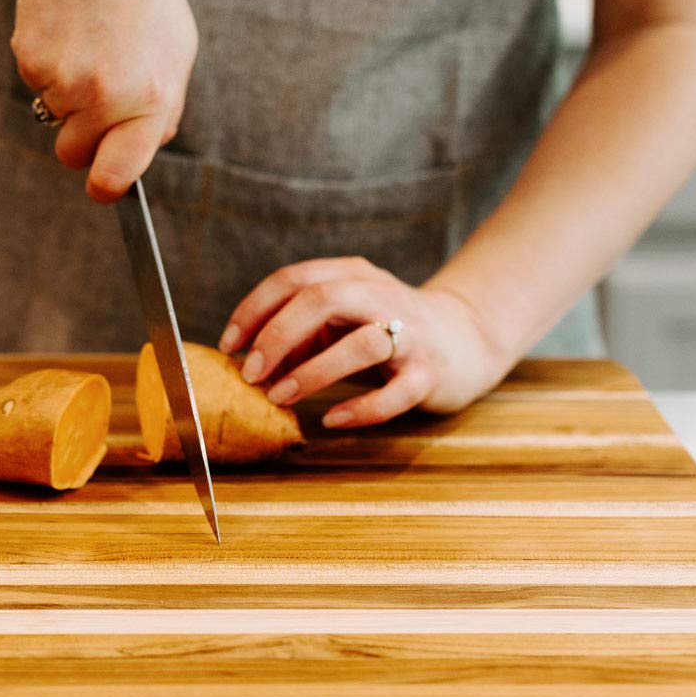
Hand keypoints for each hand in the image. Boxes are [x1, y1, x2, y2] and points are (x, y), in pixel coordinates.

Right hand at [10, 0, 197, 201]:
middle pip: (75, 152)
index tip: (100, 186)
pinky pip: (33, 82)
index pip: (120, 174)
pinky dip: (42, 60)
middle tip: (91, 82)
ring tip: (85, 38)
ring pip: (51, 115)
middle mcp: (110, 97)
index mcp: (153, 101)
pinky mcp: (32, 58)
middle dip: (76, 132)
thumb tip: (139, 153)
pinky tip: (63, 25)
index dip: (105, 185)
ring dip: (61, 87)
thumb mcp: (174, 49)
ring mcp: (68, 79)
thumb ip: (162, 107)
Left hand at [219, 258, 512, 426]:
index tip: (229, 345)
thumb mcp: (340, 321)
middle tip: (250, 373)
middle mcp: (381, 296)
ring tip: (279, 396)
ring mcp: (410, 334)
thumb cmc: (386, 329)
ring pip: (362, 344)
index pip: (294, 279)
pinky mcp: (429, 373)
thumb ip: (298, 335)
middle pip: (323, 300)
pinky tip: (332, 419)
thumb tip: (248, 363)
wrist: (466, 338)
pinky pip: (395, 394)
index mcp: (353, 276)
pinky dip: (360, 409)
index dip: (254, 310)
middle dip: (277, 336)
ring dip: (312, 372)